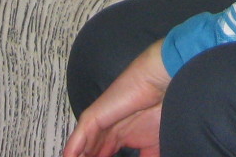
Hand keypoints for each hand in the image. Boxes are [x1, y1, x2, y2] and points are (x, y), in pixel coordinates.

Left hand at [62, 42, 169, 156]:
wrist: (163, 86)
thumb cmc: (161, 111)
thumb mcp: (153, 146)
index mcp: (118, 139)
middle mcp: (105, 133)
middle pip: (91, 156)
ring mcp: (98, 125)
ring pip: (82, 150)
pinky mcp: (93, 118)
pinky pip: (77, 139)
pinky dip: (72, 152)